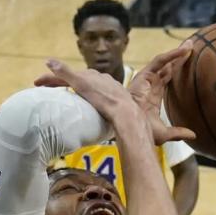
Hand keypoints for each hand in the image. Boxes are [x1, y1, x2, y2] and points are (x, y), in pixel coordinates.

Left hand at [34, 45, 195, 145]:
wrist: (132, 124)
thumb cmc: (139, 132)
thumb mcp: (142, 135)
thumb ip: (152, 143)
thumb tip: (176, 148)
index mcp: (115, 93)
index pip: (98, 87)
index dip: (87, 88)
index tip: (76, 90)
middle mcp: (104, 85)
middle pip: (81, 80)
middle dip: (64, 80)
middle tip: (47, 84)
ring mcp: (95, 85)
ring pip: (71, 79)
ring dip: (55, 78)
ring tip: (39, 82)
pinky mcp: (87, 86)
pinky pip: (68, 77)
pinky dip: (57, 72)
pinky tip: (46, 66)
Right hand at [35, 59, 140, 124]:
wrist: (125, 112)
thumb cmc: (103, 99)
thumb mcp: (81, 84)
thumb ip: (65, 72)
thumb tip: (48, 61)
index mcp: (89, 75)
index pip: (65, 75)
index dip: (49, 78)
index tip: (36, 83)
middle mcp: (99, 78)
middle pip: (76, 79)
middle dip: (61, 82)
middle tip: (48, 90)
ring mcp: (108, 87)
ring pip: (89, 85)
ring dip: (76, 89)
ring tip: (68, 97)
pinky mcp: (114, 97)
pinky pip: (99, 94)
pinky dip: (89, 96)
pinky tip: (90, 103)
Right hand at [127, 42, 195, 145]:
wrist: (131, 126)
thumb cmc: (141, 130)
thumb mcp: (163, 133)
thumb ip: (178, 133)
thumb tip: (193, 136)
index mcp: (154, 96)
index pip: (168, 79)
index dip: (179, 71)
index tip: (191, 66)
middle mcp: (151, 85)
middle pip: (168, 68)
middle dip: (179, 58)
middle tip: (192, 47)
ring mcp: (148, 79)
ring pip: (165, 62)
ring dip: (177, 53)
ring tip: (190, 44)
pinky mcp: (145, 74)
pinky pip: (160, 61)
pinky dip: (171, 55)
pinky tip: (183, 51)